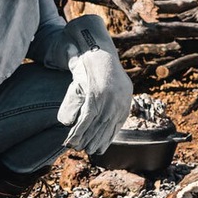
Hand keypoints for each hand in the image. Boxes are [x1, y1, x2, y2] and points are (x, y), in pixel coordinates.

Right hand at [56, 16, 132, 155]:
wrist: (92, 47)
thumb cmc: (96, 67)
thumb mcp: (105, 85)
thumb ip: (103, 102)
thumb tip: (103, 118)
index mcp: (126, 98)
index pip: (118, 123)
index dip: (108, 137)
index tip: (101, 147)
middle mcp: (119, 100)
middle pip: (107, 127)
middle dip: (96, 140)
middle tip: (88, 150)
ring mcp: (107, 99)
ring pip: (96, 126)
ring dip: (85, 139)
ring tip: (77, 146)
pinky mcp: (94, 97)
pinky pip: (86, 120)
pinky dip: (78, 131)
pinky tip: (72, 139)